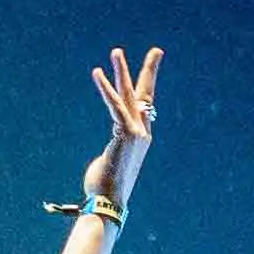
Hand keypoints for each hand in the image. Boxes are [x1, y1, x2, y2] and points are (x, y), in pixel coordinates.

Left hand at [81, 45, 162, 217]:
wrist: (109, 202)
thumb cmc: (104, 188)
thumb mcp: (110, 163)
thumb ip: (112, 152)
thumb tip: (109, 156)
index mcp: (140, 138)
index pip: (144, 107)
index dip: (145, 88)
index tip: (147, 72)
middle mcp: (143, 133)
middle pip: (146, 95)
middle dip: (149, 71)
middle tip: (156, 51)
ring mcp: (136, 133)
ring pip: (128, 95)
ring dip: (122, 71)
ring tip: (116, 52)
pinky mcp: (125, 134)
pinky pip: (114, 106)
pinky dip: (105, 89)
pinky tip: (97, 73)